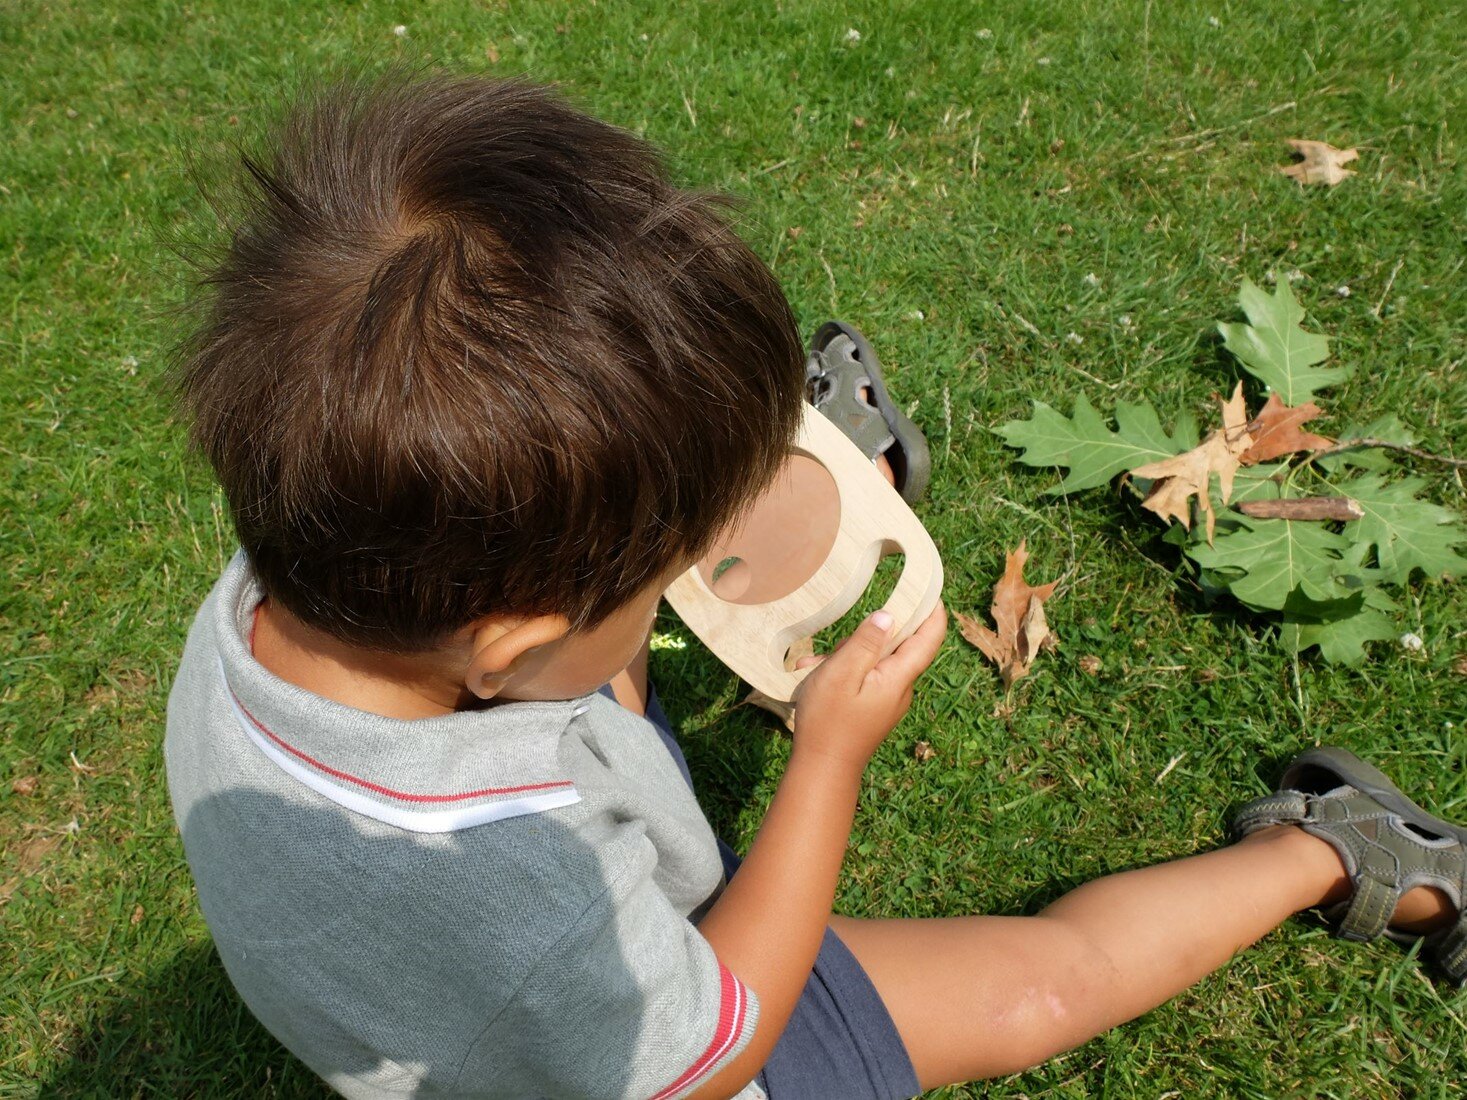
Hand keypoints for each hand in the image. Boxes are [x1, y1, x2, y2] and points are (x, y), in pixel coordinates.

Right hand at [790, 603, 946, 772]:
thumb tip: (889, 615)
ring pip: (875, 661)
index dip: (933, 609)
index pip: (929, 637)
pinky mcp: (875, 708)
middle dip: (866, 637)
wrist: (824, 769)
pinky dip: (843, 673)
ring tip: (815, 671)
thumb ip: (865, 643)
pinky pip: (864, 678)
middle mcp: (901, 689)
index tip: (928, 585)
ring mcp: (889, 700)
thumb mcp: (841, 674)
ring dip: (846, 657)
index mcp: (899, 678)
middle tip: (835, 648)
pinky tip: (816, 681)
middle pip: (897, 646)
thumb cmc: (829, 722)